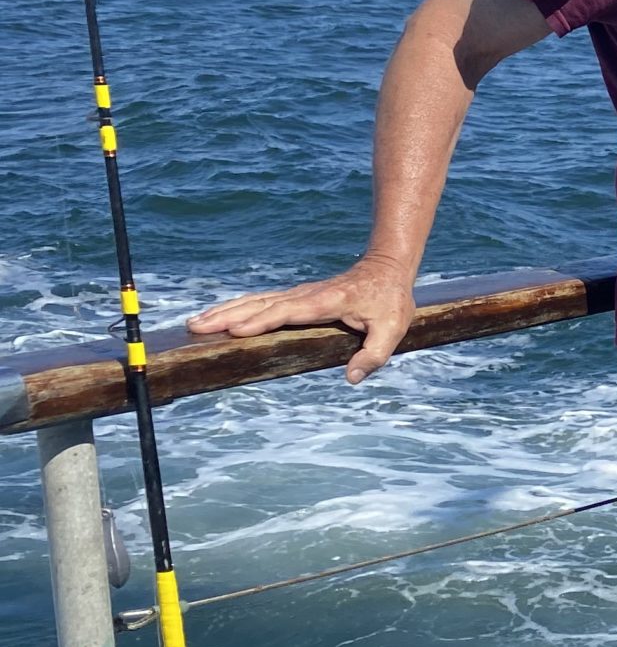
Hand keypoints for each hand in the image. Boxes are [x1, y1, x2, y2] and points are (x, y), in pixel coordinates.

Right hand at [188, 255, 418, 385]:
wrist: (388, 268)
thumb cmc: (390, 300)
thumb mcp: (392, 329)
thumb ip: (374, 354)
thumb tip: (351, 378)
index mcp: (324, 303)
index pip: (286, 312)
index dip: (261, 321)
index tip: (235, 330)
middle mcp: (305, 296)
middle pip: (260, 305)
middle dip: (227, 316)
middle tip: (195, 326)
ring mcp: (299, 294)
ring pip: (255, 300)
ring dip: (225, 310)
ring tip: (195, 321)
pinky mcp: (297, 297)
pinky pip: (261, 301)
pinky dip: (237, 307)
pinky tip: (220, 315)